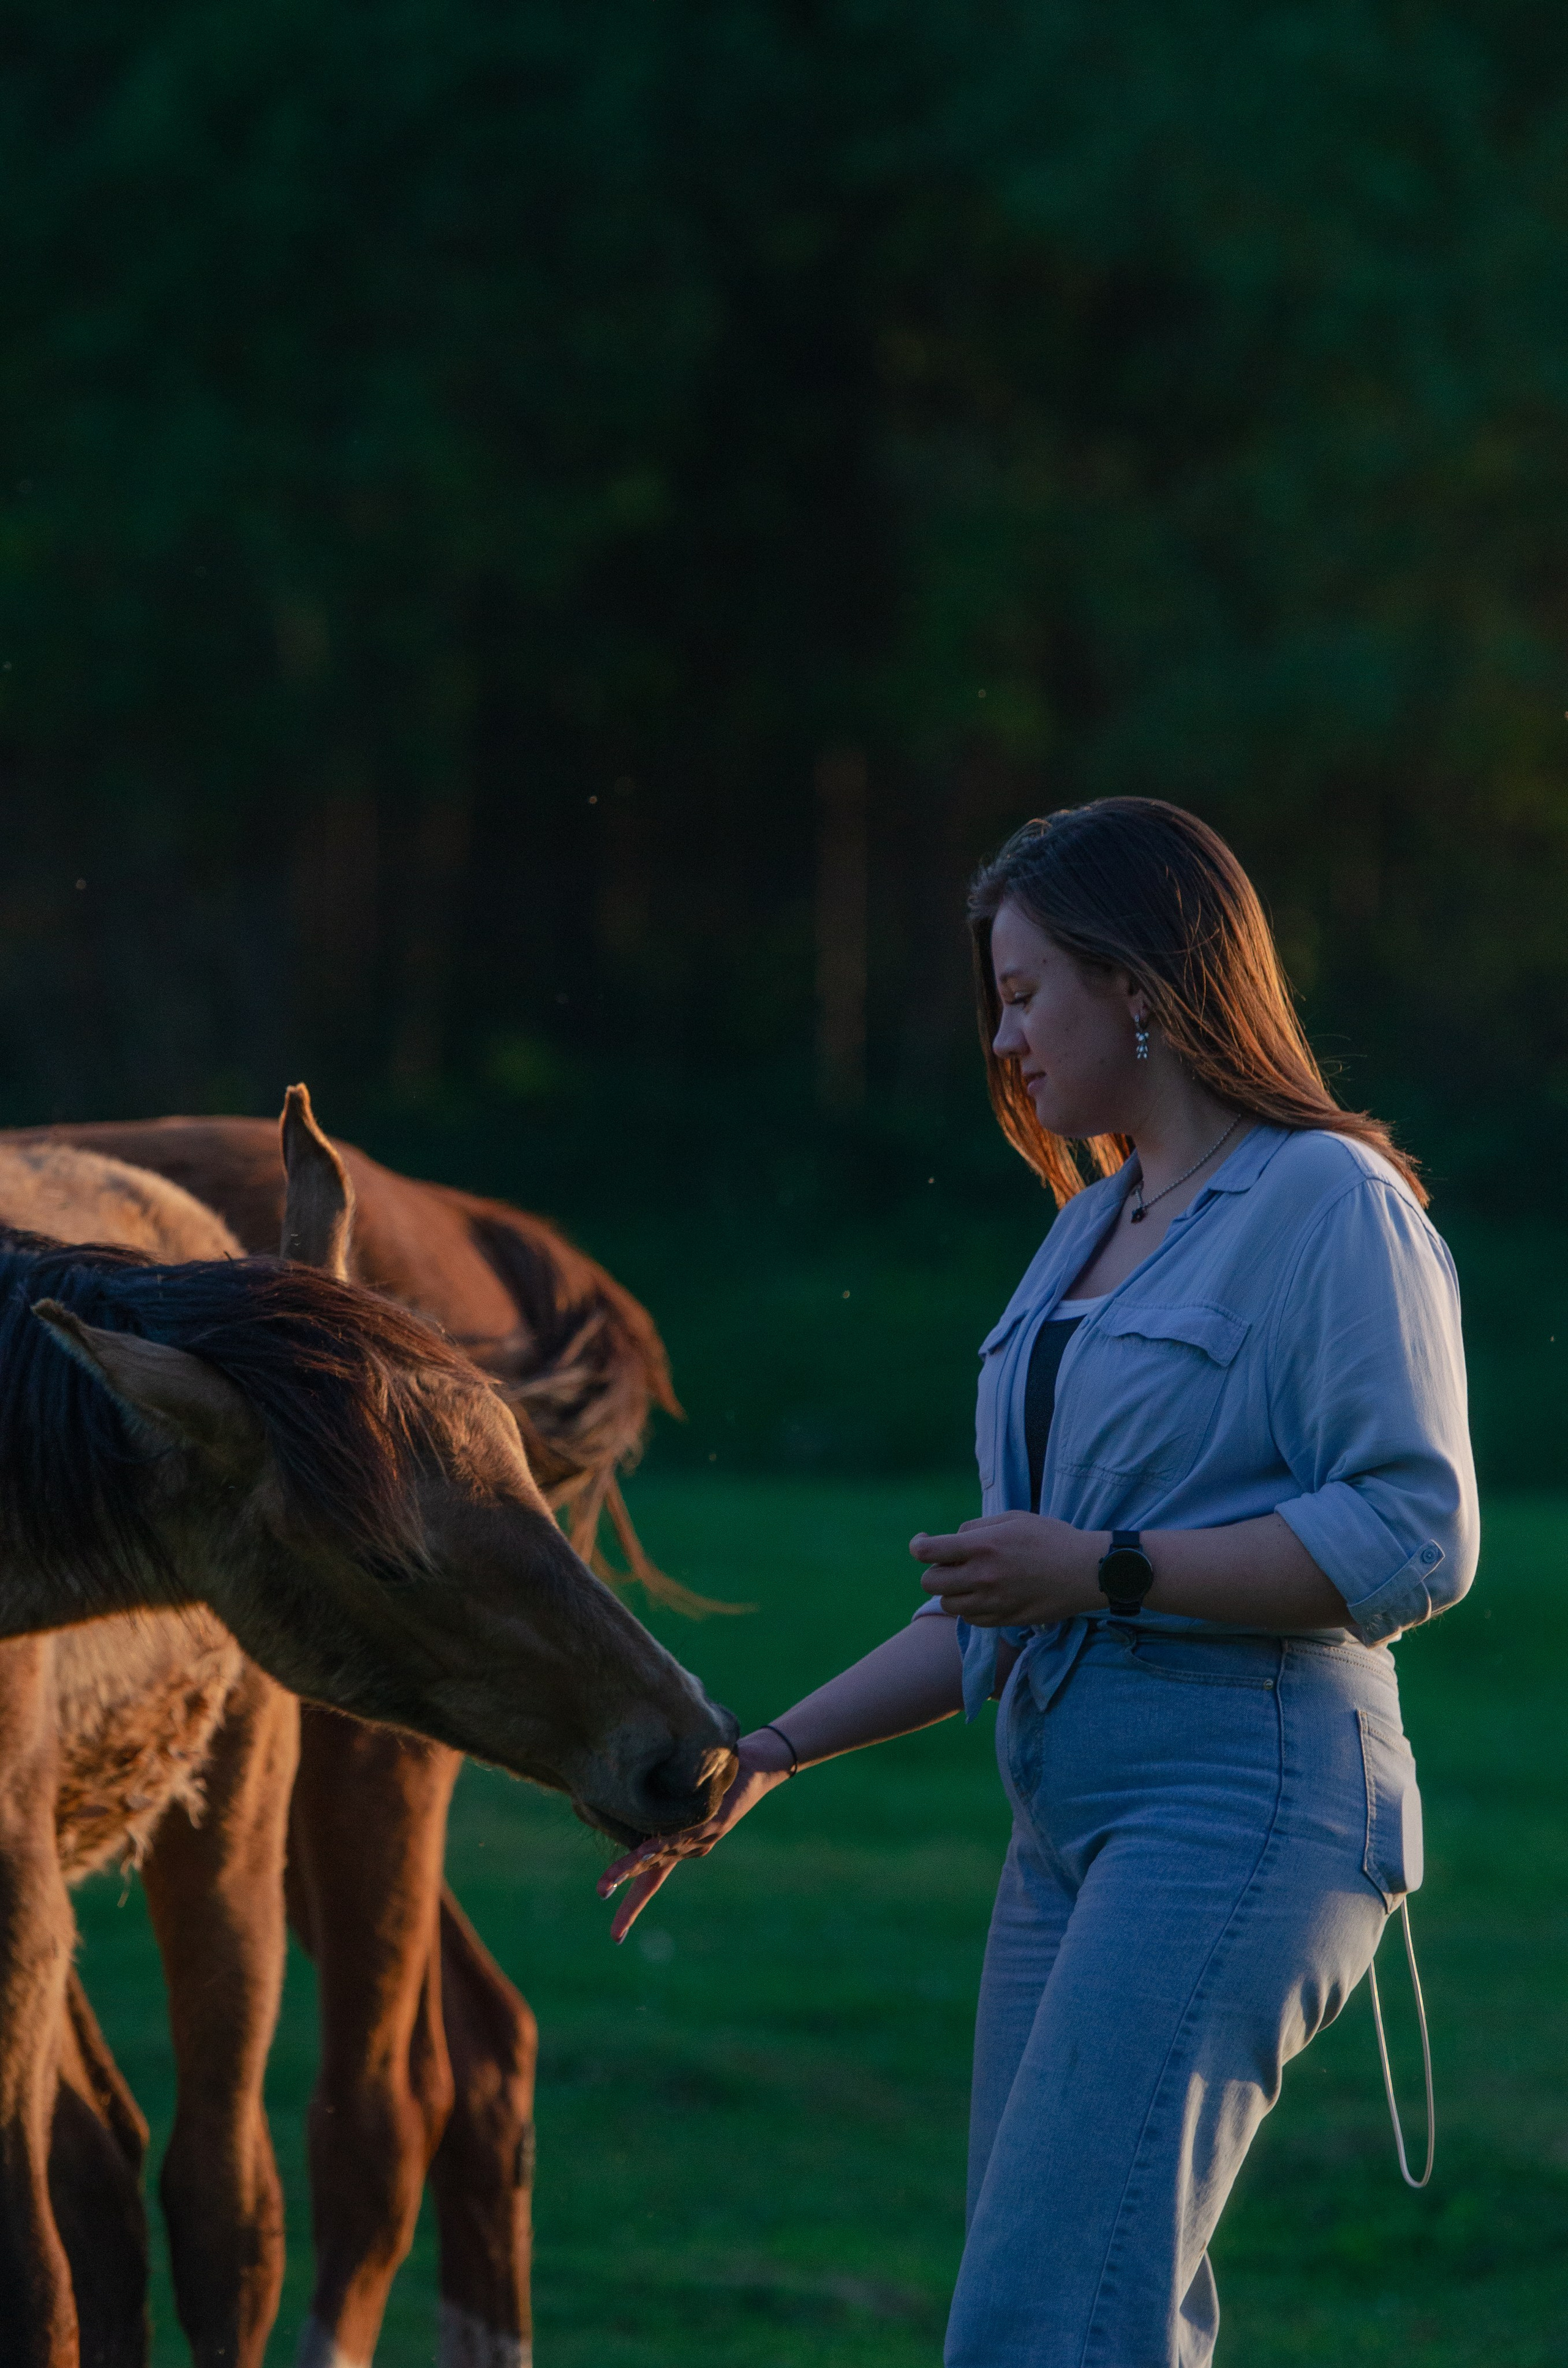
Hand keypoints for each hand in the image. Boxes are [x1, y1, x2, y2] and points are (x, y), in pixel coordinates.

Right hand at [595, 1730, 792, 1942]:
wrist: (755, 1768)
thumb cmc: (713, 1780)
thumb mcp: (679, 1797)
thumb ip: (658, 1809)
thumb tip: (622, 1806)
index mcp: (679, 1848)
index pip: (650, 1883)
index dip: (631, 1908)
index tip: (615, 1939)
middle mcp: (690, 1850)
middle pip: (650, 1875)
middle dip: (628, 1898)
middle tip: (599, 1905)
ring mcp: (702, 1839)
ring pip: (661, 1855)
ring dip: (633, 1866)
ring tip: (608, 1881)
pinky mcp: (714, 1823)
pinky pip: (684, 1834)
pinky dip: (662, 1842)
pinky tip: (644, 1849)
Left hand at [910, 1512, 1105, 1627]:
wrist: (1086, 1571)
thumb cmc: (1051, 1538)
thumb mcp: (1013, 1518)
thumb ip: (977, 1528)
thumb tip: (954, 1539)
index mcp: (981, 1546)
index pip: (927, 1551)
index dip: (918, 1545)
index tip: (924, 1543)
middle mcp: (981, 1577)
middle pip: (930, 1583)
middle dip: (936, 1571)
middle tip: (953, 1564)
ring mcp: (992, 1602)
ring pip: (948, 1604)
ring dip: (953, 1591)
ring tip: (972, 1580)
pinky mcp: (1004, 1620)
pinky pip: (971, 1619)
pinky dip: (971, 1608)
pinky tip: (987, 1595)